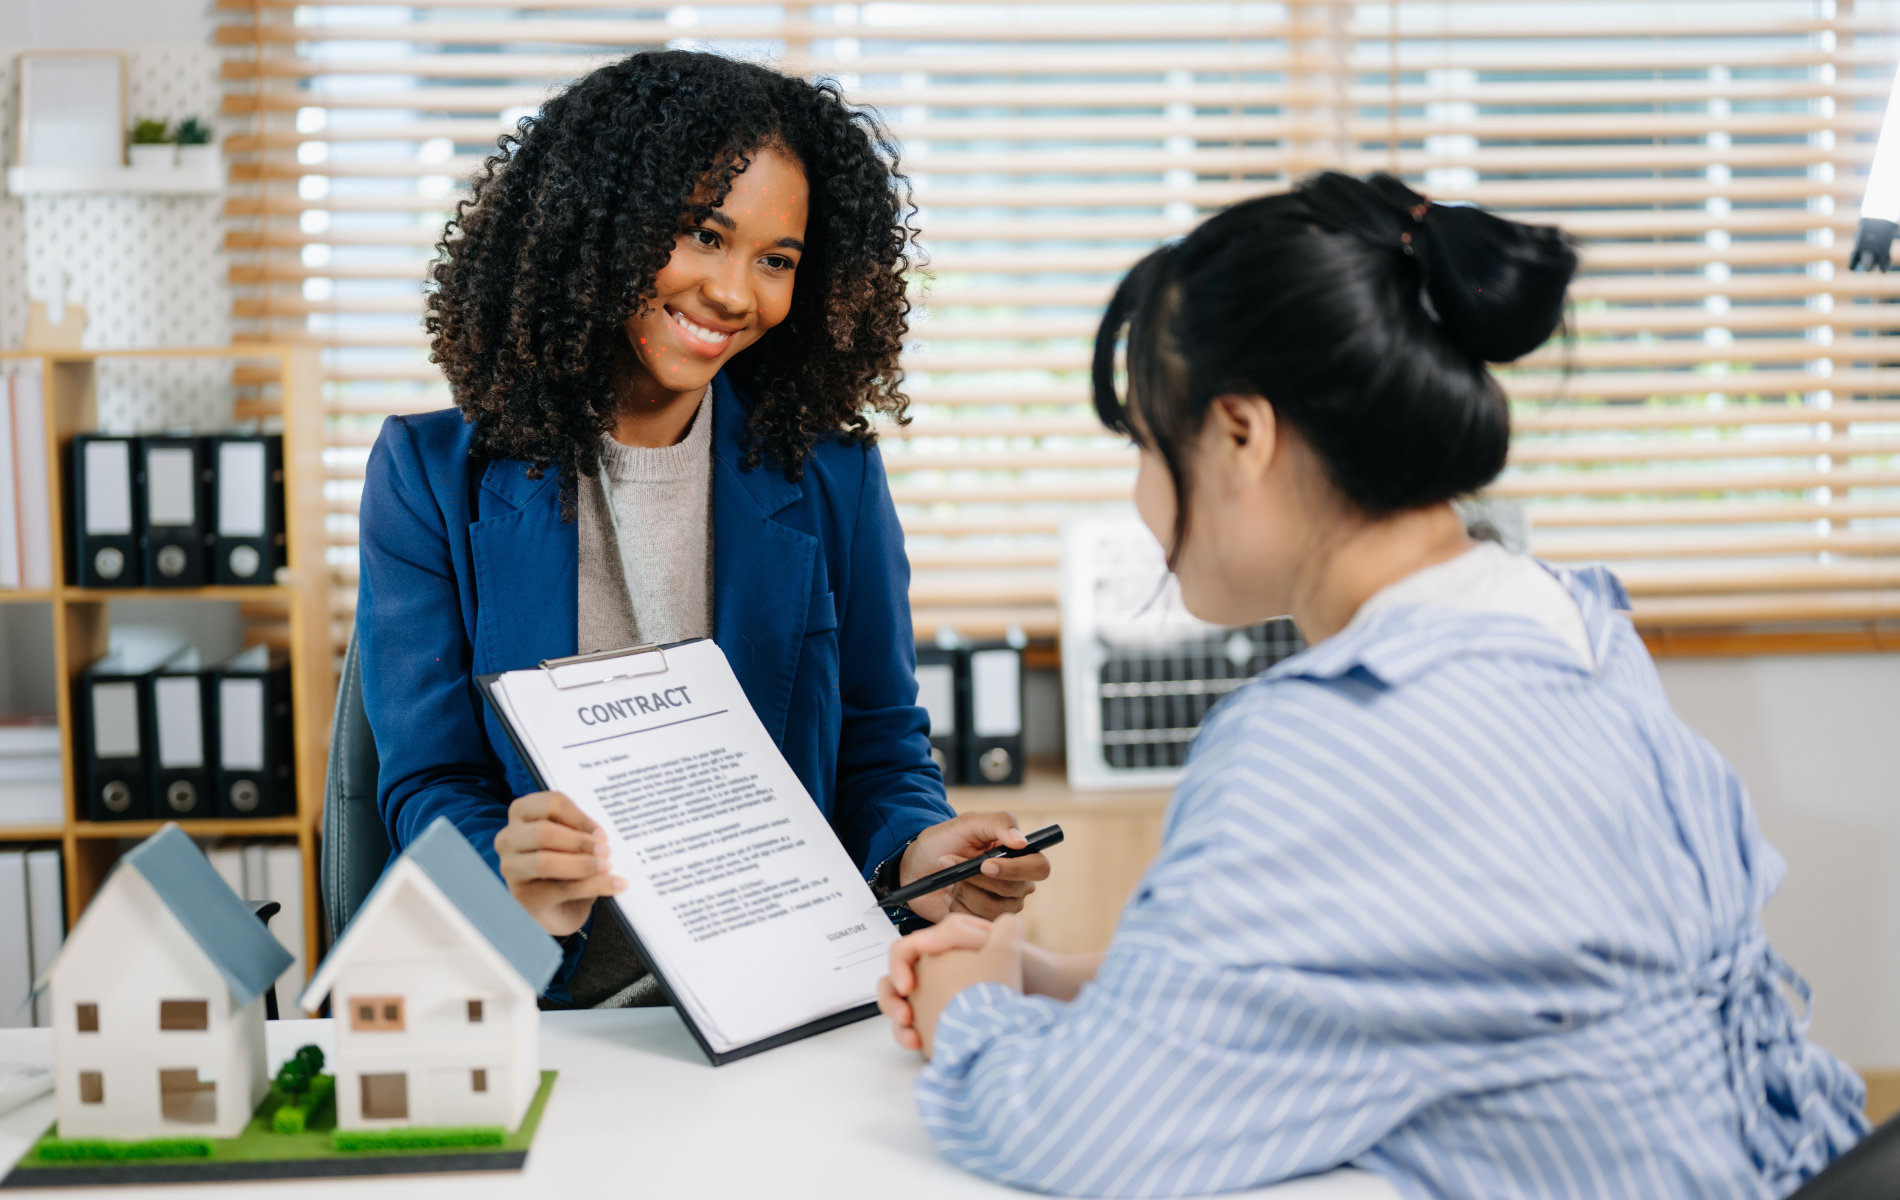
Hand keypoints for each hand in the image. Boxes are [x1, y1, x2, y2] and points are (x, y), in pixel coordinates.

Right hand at [493, 791, 625, 935]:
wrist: (558, 906)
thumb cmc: (565, 864)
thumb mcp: (572, 841)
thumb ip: (582, 832)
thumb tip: (603, 836)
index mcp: (522, 813)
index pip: (551, 803)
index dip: (580, 816)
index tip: (601, 832)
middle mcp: (509, 838)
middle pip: (544, 832)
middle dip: (580, 842)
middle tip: (606, 850)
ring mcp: (512, 868)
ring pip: (546, 862)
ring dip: (583, 864)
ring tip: (607, 867)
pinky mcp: (524, 896)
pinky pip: (561, 888)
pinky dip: (593, 886)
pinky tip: (614, 885)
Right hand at [878, 912, 1022, 1058]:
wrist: (1043, 995)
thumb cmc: (1023, 965)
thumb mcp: (995, 939)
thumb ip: (958, 932)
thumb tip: (923, 940)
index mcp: (942, 947)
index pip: (905, 951)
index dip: (899, 965)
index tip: (908, 984)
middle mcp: (934, 971)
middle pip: (894, 982)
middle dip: (892, 999)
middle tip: (905, 1015)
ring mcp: (934, 998)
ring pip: (900, 1007)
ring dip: (898, 1021)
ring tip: (911, 1035)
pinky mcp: (938, 1022)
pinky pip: (913, 1029)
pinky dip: (910, 1037)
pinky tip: (921, 1045)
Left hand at [899, 811, 1049, 922]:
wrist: (916, 866)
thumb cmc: (944, 841)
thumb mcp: (968, 823)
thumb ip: (998, 823)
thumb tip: (1022, 841)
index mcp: (1021, 856)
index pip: (1039, 867)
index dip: (1016, 869)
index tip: (985, 865)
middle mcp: (1018, 884)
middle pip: (1013, 890)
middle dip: (976, 878)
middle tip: (950, 863)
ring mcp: (1002, 905)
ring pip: (994, 908)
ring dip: (964, 891)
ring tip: (949, 880)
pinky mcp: (983, 921)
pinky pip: (977, 920)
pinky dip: (957, 906)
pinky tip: (949, 895)